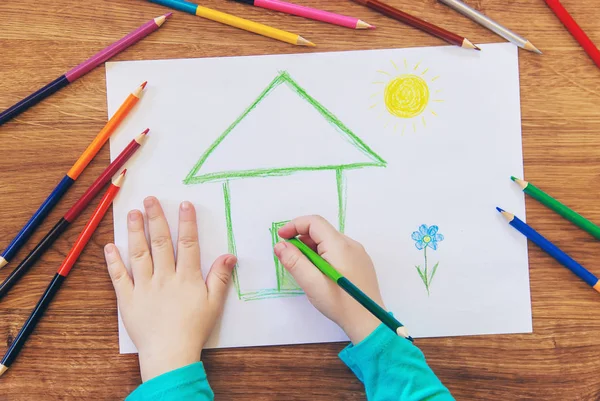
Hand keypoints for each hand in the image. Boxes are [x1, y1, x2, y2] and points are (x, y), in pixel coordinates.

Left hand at [104, 196, 235, 381]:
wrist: (170, 354)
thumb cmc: (194, 330)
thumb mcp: (214, 304)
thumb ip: (220, 278)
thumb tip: (229, 255)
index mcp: (186, 278)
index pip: (187, 244)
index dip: (187, 223)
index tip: (184, 204)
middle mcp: (164, 277)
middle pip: (160, 242)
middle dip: (156, 218)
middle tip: (150, 199)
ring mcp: (144, 287)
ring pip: (139, 254)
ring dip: (135, 232)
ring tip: (132, 213)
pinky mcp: (128, 299)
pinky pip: (119, 277)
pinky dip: (113, 261)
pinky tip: (110, 246)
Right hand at [274, 216, 383, 343]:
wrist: (369, 322)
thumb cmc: (340, 304)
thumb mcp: (312, 283)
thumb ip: (294, 261)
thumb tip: (280, 245)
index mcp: (339, 245)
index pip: (314, 222)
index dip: (295, 225)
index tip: (281, 238)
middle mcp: (351, 244)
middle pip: (322, 231)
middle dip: (302, 239)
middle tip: (289, 257)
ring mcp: (358, 253)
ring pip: (330, 241)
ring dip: (312, 248)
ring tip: (304, 268)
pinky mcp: (361, 263)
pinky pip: (338, 251)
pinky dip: (324, 255)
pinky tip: (320, 273)